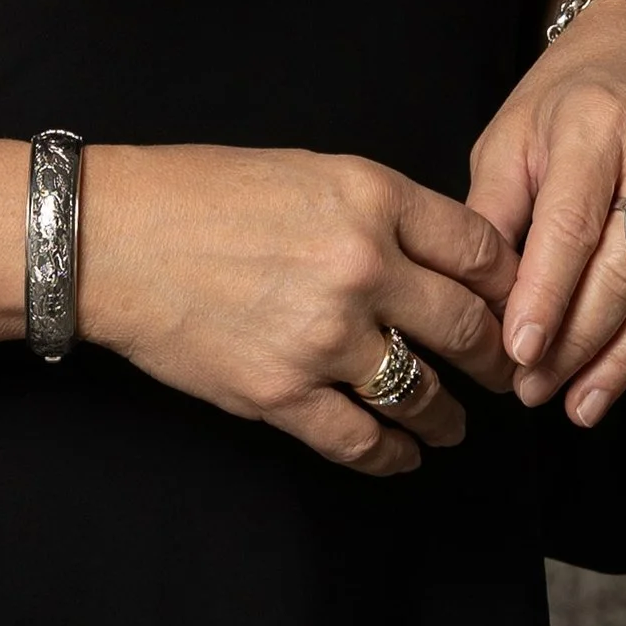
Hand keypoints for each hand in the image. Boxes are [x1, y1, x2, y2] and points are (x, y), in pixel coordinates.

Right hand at [78, 143, 515, 477]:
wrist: (110, 238)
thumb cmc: (200, 195)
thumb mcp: (308, 171)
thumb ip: (382, 210)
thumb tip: (443, 259)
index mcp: (371, 196)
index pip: (480, 249)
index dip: (509, 285)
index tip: (514, 306)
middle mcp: (361, 266)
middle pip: (468, 326)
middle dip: (496, 358)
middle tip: (507, 374)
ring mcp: (323, 336)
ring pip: (423, 393)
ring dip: (449, 417)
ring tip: (454, 426)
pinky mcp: (281, 392)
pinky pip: (361, 440)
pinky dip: (391, 455)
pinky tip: (401, 454)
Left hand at [467, 0, 625, 430]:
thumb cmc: (569, 96)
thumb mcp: (513, 135)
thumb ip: (494, 214)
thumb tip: (477, 302)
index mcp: (599, 126)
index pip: (574, 225)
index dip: (546, 297)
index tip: (517, 355)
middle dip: (581, 343)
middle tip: (535, 392)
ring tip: (583, 407)